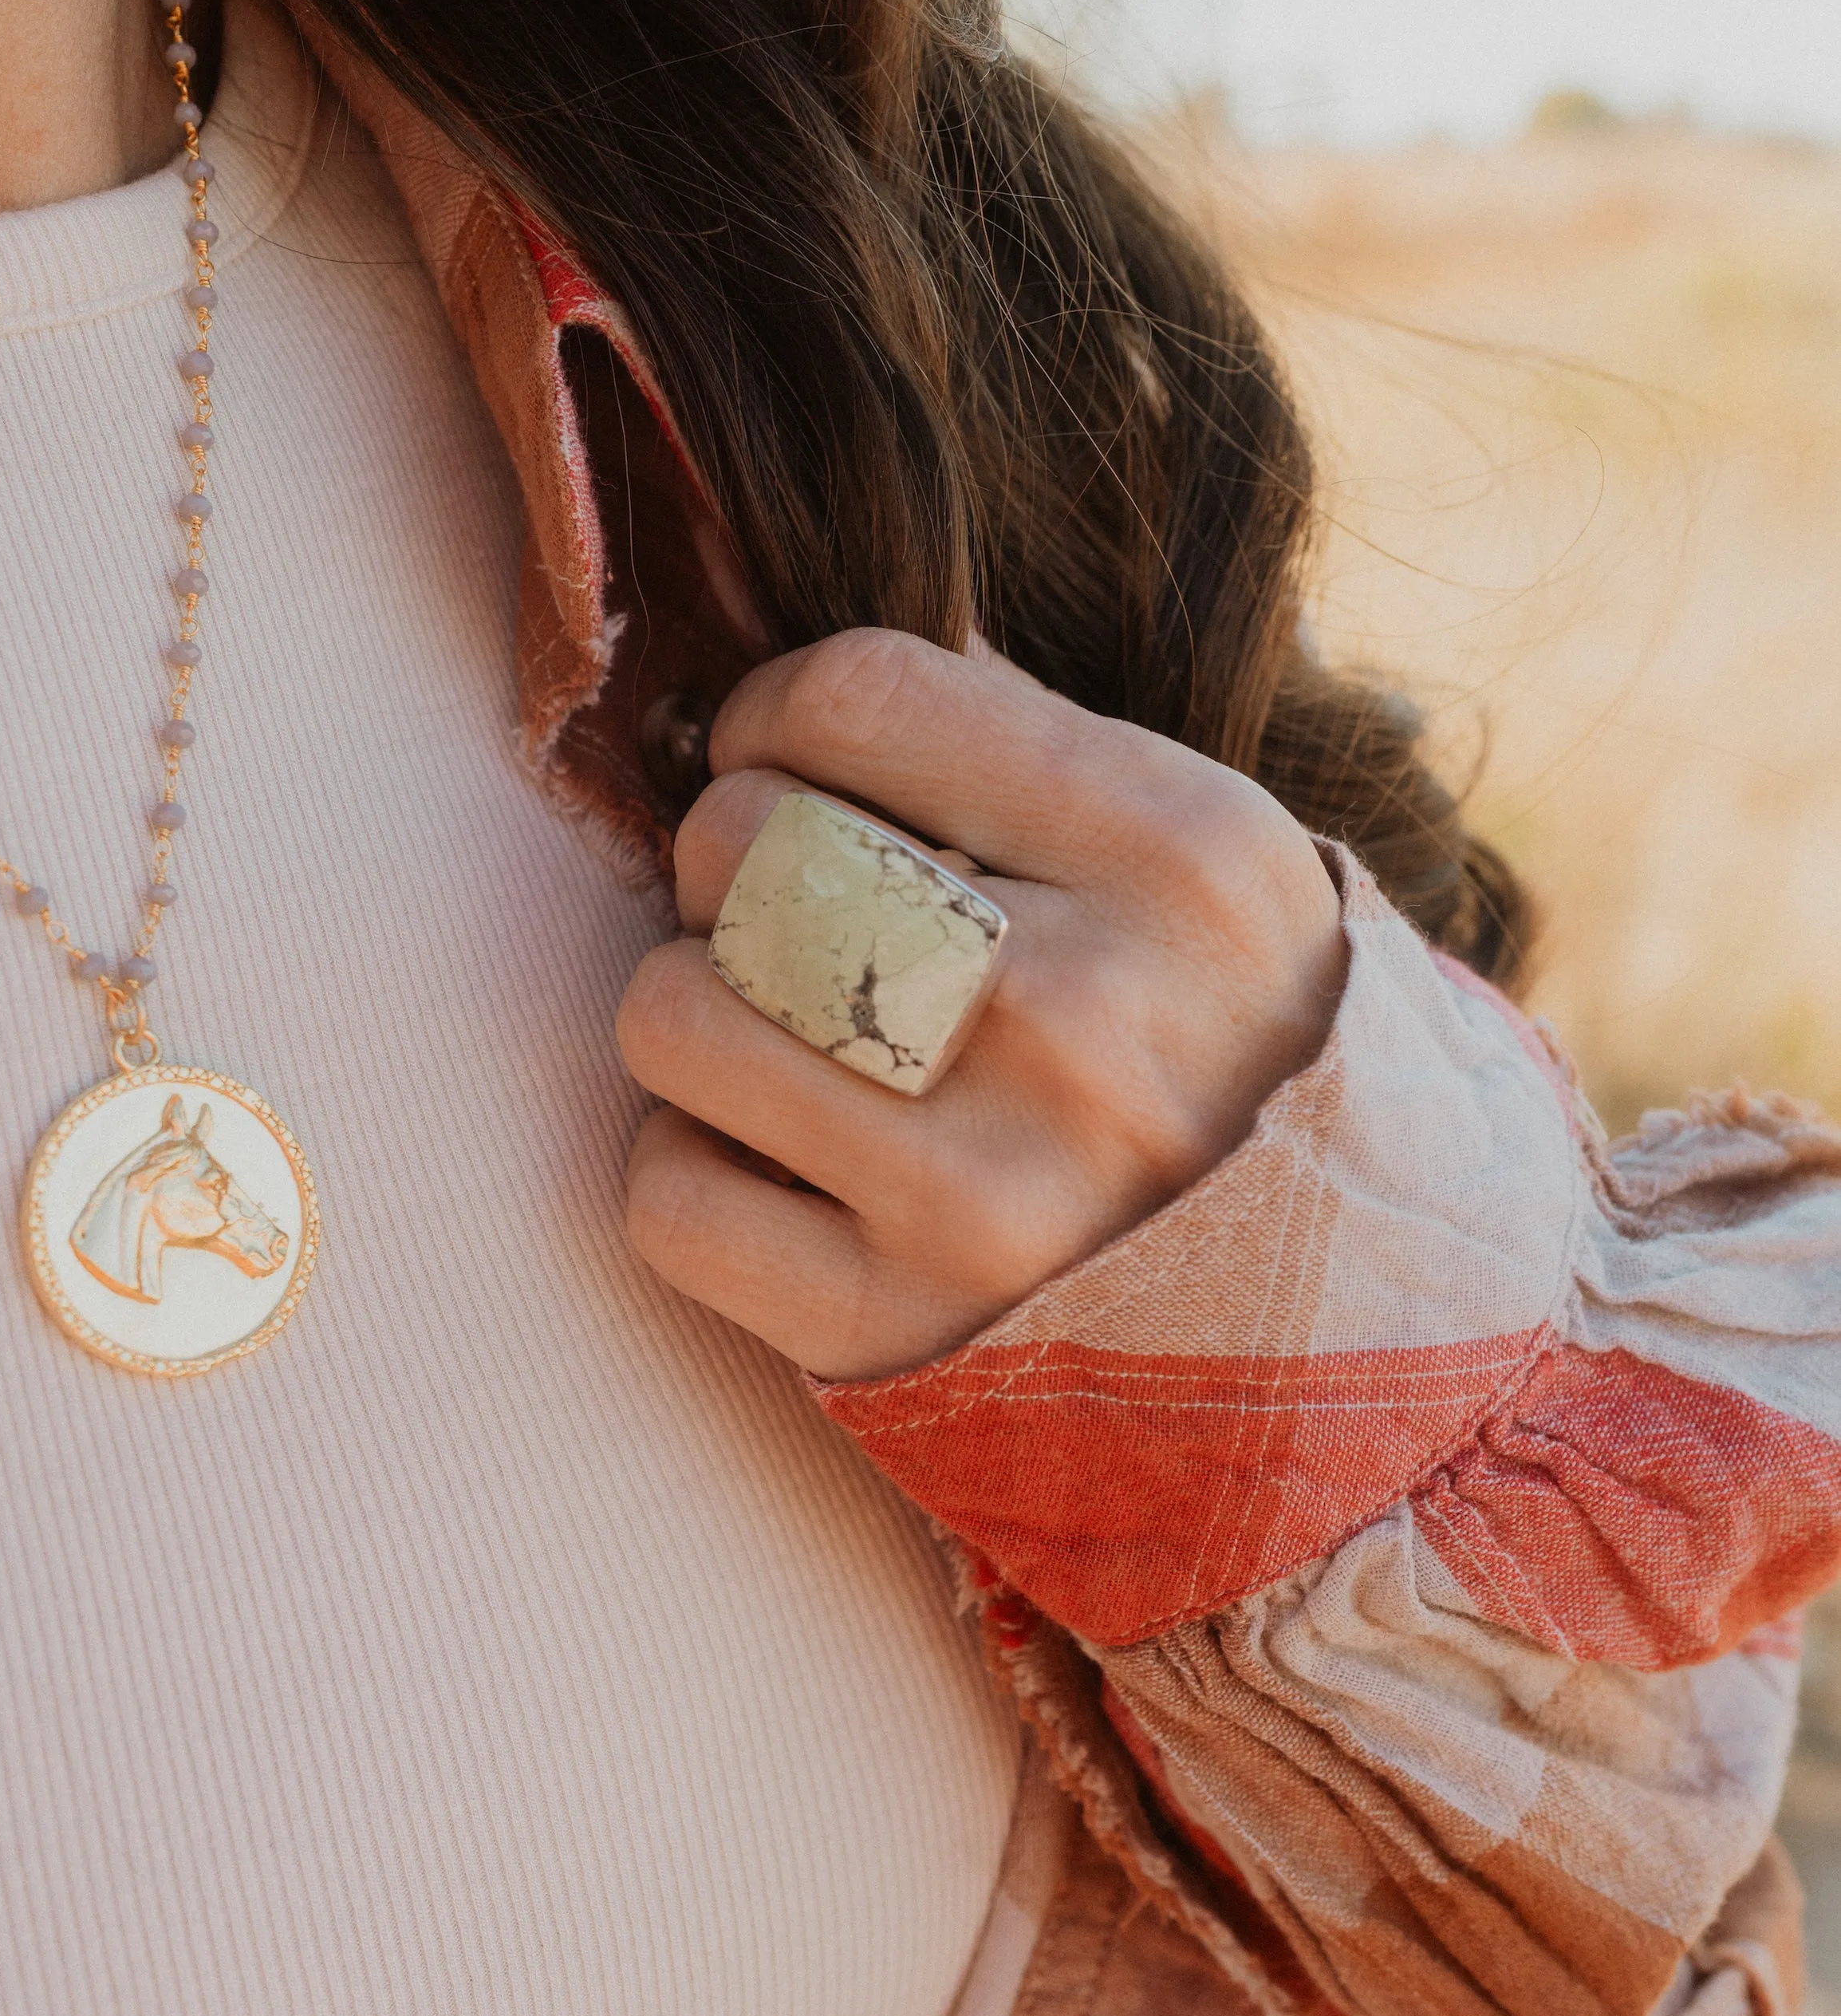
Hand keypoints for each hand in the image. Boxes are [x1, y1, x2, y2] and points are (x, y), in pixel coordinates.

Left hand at [616, 628, 1347, 1380]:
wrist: (1348, 1320)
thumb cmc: (1231, 1048)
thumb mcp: (1210, 859)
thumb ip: (1023, 750)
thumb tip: (803, 689)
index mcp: (1175, 856)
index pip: (854, 695)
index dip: (779, 717)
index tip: (802, 772)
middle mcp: (1076, 1017)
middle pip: (740, 842)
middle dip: (738, 870)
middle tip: (808, 929)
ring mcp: (980, 1188)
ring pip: (671, 1014)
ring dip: (702, 1017)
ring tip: (794, 1045)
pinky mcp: (889, 1326)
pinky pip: (666, 1198)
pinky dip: (693, 1175)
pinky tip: (782, 1169)